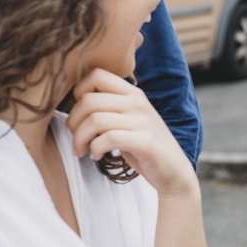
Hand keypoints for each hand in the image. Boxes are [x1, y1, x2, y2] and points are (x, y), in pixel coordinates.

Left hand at [66, 69, 195, 196]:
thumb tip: (74, 104)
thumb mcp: (130, 120)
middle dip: (73, 122)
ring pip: (94, 119)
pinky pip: (108, 139)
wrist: (174, 171)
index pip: (96, 75)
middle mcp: (137, 103)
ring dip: (79, 138)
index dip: (78, 93)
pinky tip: (96, 156)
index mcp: (133, 93)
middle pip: (88, 100)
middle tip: (76, 138)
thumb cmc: (145, 147)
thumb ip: (110, 108)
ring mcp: (142, 122)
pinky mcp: (144, 142)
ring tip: (82, 149)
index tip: (79, 114)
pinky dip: (95, 149)